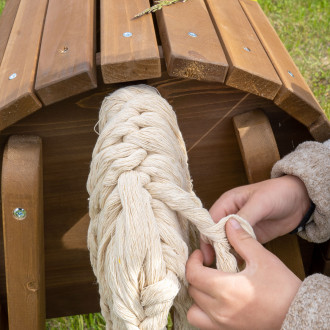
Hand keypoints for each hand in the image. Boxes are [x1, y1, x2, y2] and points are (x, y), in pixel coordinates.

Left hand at [186, 219, 301, 329]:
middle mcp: (220, 310)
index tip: (200, 254)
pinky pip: (204, 324)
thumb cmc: (282, 288)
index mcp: (226, 289)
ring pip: (194, 311)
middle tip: (206, 265)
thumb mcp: (262, 258)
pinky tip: (215, 301)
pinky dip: (203, 312)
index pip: (193, 274)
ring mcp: (223, 325)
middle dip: (196, 274)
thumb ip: (242, 240)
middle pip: (192, 290)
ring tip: (208, 285)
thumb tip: (229, 223)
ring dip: (197, 296)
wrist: (299, 315)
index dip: (192, 261)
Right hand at [202, 175, 309, 264]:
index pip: (211, 221)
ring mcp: (240, 227)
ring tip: (227, 270)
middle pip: (216, 234)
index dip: (208, 237)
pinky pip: (240, 247)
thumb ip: (244, 216)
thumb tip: (229, 229)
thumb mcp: (260, 203)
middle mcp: (230, 215)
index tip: (209, 254)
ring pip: (226, 243)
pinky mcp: (251, 236)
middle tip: (217, 266)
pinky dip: (238, 256)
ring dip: (226, 254)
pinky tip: (238, 268)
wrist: (300, 199)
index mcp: (227, 203)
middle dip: (215, 248)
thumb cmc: (278, 193)